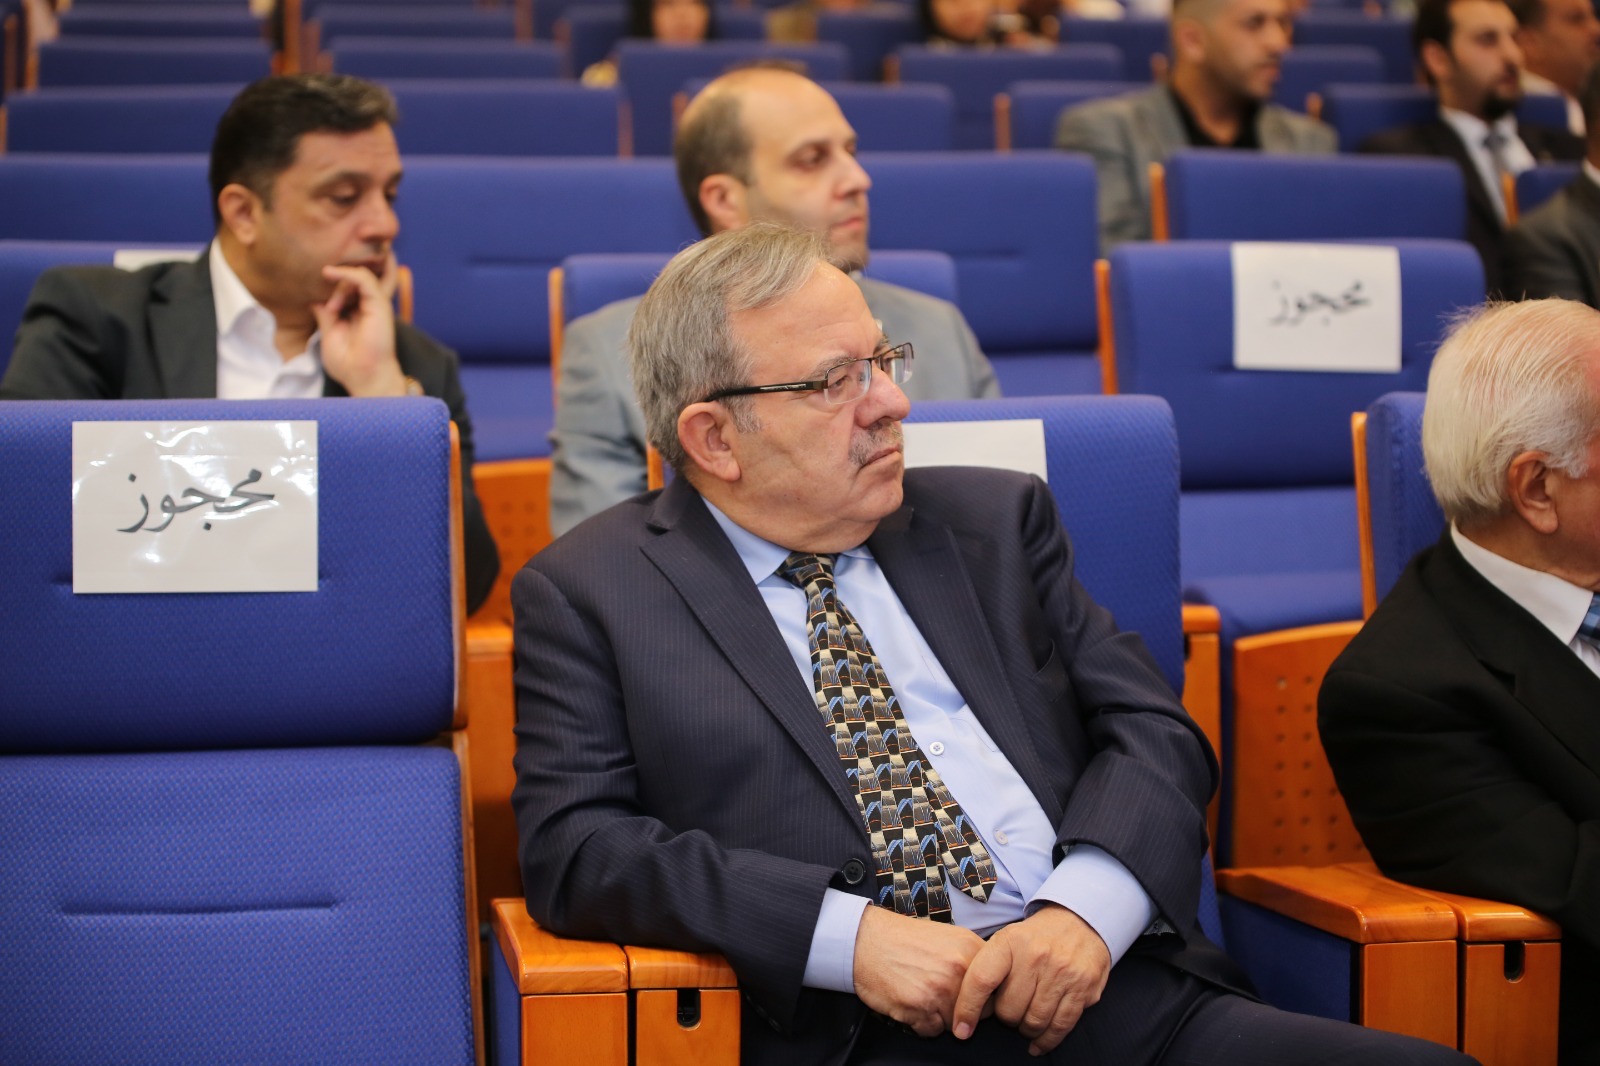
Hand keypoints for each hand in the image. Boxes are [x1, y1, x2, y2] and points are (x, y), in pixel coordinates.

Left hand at [313, 254, 404, 396]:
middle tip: (326, 302)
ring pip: (359, 273)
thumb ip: (324, 315)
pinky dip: (346, 274)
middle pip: (355, 277)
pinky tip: (331, 276)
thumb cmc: (349, 363)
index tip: (317, 300)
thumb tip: (313, 300)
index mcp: (359, 312)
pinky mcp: (379, 304)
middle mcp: (369, 305)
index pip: (349, 286)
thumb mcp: (329, 333)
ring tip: (332, 305)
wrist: (364, 377)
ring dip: (340, 281)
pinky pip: (363, 278)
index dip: (331, 285)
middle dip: (336, 280)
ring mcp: (375, 304)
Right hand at [852, 904, 985, 1036]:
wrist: (865, 939)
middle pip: (979, 1012)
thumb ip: (971, 959)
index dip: (984, 996)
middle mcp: (959, 969)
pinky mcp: (919, 1008)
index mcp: (970, 949)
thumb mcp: (948, 937)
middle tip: (941, 995)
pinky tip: (910, 1002)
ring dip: (941, 1017)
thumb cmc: (904, 939)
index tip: (972, 996)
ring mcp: (940, 990)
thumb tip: (989, 984)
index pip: (996, 988)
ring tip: (923, 995)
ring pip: (956, 1024)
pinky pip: (932, 1031)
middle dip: (963, 1010)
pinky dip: (921, 1023)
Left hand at [951, 903, 1110, 1055]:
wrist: (1079, 920)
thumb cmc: (1034, 938)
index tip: (961, 1030)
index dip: (968, 1008)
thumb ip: (986, 967)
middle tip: (1009, 1012)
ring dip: (1026, 1030)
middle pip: (1009, 1009)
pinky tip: (1038, 1044)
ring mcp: (1062, 972)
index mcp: (1009, 942)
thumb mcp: (1006, 939)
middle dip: (1005, 1018)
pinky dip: (1047, 1041)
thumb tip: (964, 1008)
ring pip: (1034, 1021)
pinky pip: (1061, 1025)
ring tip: (1024, 1024)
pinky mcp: (1084, 988)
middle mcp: (1036, 956)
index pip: (981, 980)